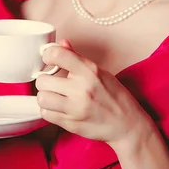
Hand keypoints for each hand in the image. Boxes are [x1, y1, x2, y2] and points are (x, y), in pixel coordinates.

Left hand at [35, 39, 152, 148]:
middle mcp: (81, 89)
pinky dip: (49, 110)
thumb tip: (62, 43)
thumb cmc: (115, 97)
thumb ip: (77, 58)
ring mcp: (75, 108)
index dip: (48, 54)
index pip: (58, 55)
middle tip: (52, 81)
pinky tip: (58, 107)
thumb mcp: (100, 72)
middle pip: (43, 80)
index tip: (48, 58)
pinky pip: (46, 114)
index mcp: (90, 71)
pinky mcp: (70, 124)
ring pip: (41, 98)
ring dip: (45, 96)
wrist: (127, 124)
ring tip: (54, 96)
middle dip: (45, 80)